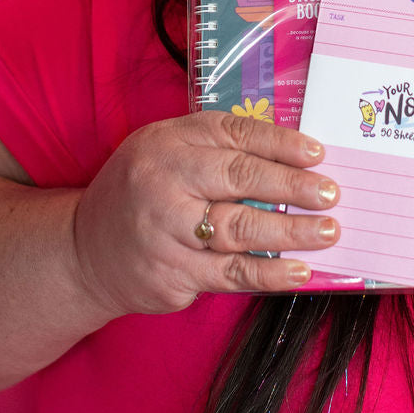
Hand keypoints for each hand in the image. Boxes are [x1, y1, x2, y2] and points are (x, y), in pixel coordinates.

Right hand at [70, 111, 338, 317]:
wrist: (83, 250)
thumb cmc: (142, 190)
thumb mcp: (167, 150)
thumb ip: (217, 146)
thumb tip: (291, 155)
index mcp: (167, 143)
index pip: (233, 136)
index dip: (279, 144)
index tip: (317, 154)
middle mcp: (162, 184)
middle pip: (238, 180)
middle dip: (291, 188)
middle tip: (330, 195)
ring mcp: (164, 234)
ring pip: (238, 231)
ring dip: (290, 234)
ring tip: (327, 233)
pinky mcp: (169, 276)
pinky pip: (228, 275)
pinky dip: (267, 274)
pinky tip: (297, 272)